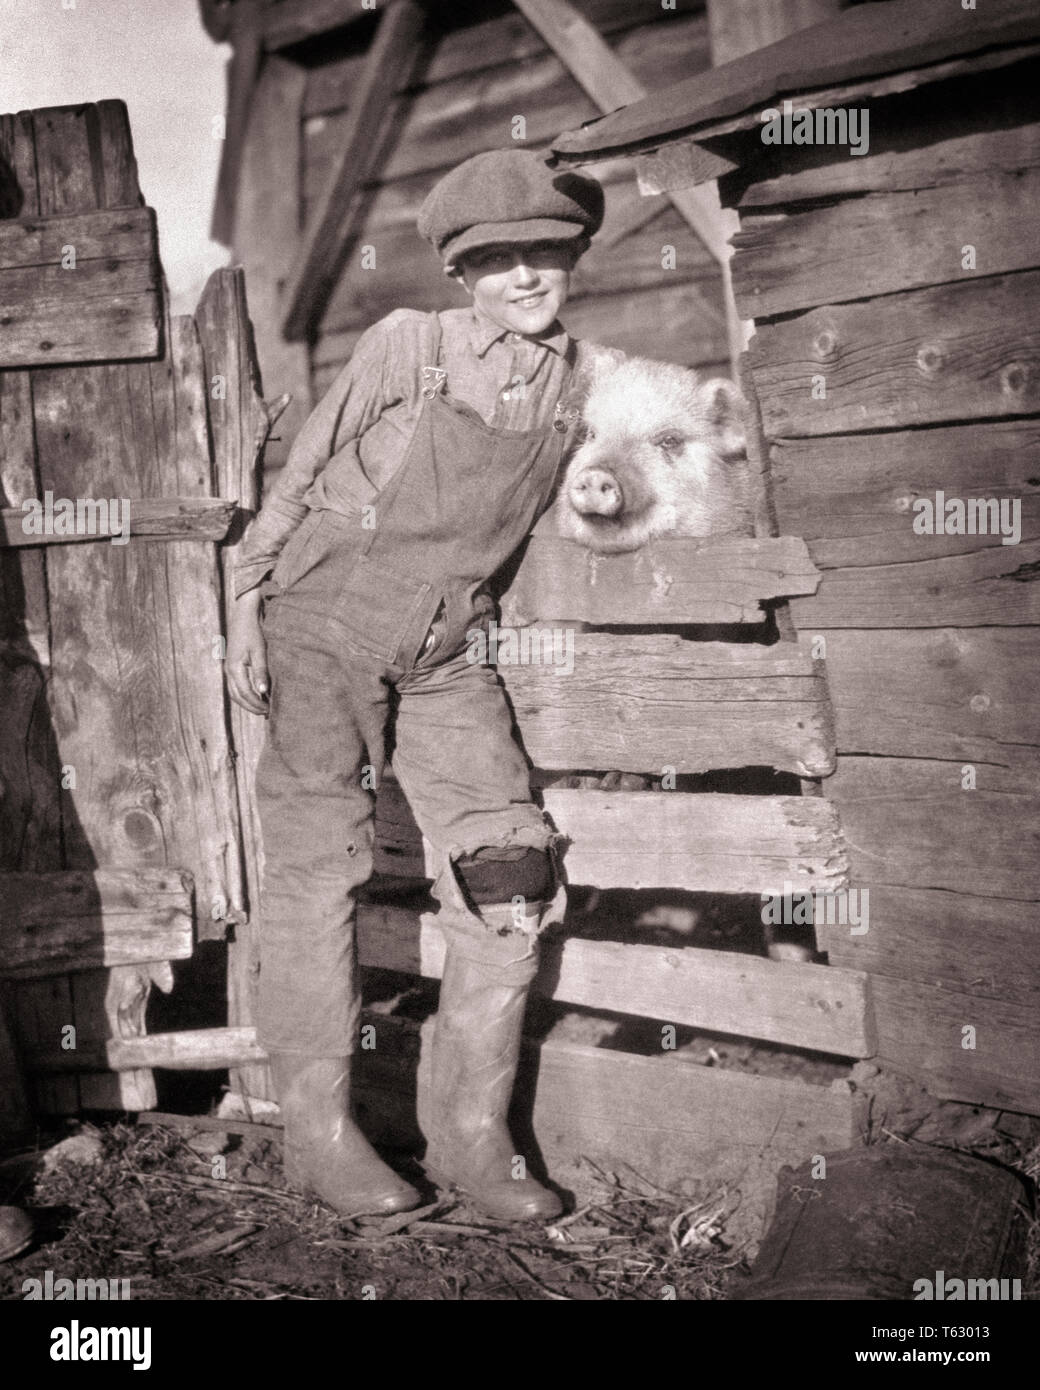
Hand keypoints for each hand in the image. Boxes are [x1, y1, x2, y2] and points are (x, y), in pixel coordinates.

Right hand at [226, 588, 269, 715]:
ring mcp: (229, 668)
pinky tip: (257, 694)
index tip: (270, 710)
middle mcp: (229, 670)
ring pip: (235, 693)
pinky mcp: (233, 665)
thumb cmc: (254, 631)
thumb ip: (261, 672)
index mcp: (235, 668)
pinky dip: (245, 694)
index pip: (246, 694)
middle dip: (252, 707)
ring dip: (247, 702)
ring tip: (262, 707)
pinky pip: (236, 685)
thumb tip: (263, 692)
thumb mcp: (260, 651)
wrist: (244, 614)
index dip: (258, 704)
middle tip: (267, 713)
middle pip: (238, 697)